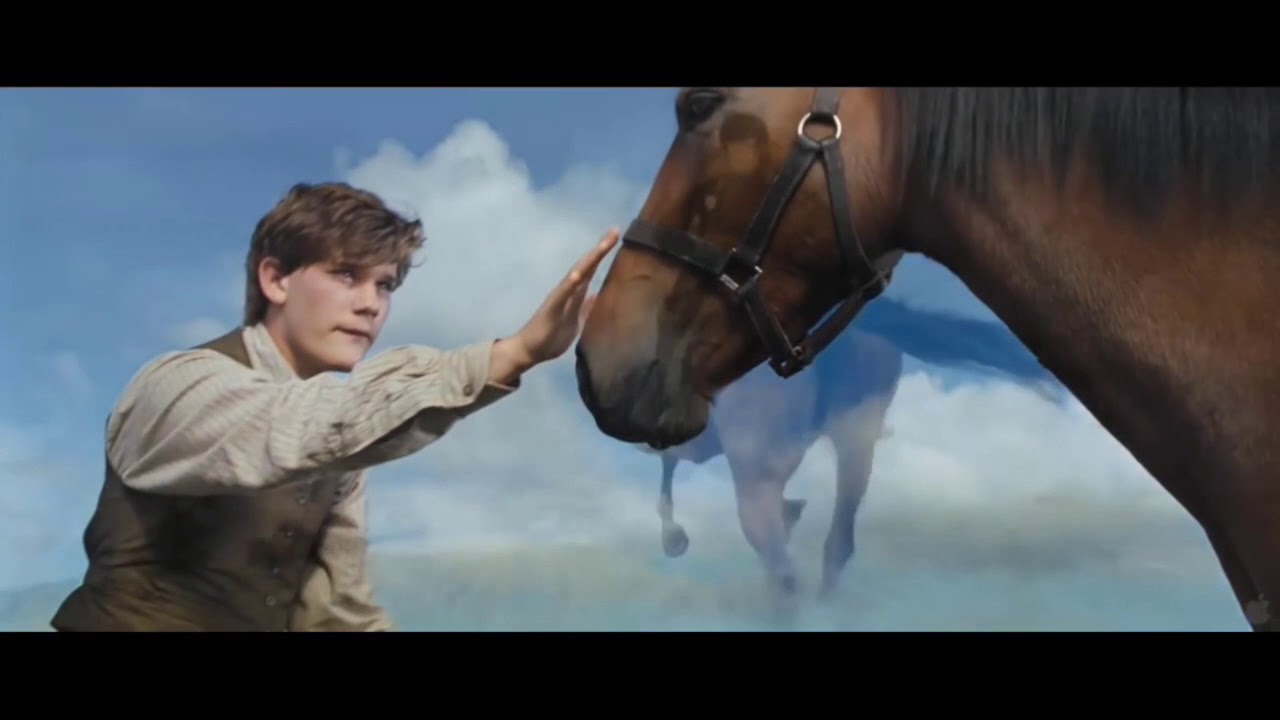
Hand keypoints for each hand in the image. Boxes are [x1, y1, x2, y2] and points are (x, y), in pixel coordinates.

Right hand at [489, 227, 619, 381]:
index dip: (603, 254)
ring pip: (577, 273)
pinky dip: (572, 282)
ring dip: (590, 259)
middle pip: (587, 265)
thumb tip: (596, 295)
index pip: (591, 270)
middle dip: (600, 248)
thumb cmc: (550, 338)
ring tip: (604, 244)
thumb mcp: (576, 323)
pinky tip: (580, 272)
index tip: (616, 236)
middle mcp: (567, 290)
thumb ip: (585, 308)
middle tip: (615, 230)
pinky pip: (563, 293)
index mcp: (574, 295)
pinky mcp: (552, 308)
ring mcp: (559, 297)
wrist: (529, 351)